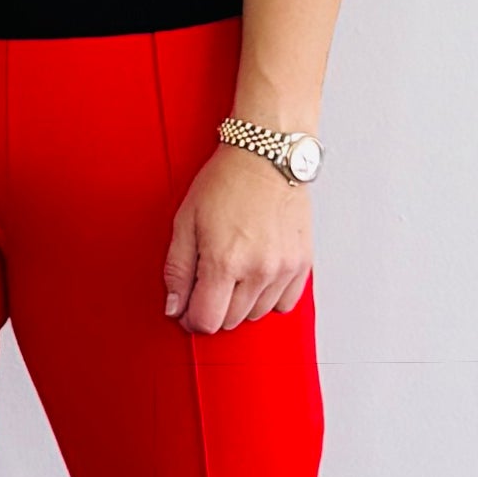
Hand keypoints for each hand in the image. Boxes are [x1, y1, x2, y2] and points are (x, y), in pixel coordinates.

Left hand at [162, 142, 312, 334]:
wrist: (267, 155)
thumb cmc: (226, 181)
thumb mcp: (185, 221)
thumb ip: (177, 270)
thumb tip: (174, 307)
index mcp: (224, 261)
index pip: (206, 320)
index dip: (190, 318)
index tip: (187, 307)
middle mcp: (258, 270)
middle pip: (230, 321)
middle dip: (213, 308)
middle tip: (207, 280)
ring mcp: (284, 268)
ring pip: (256, 315)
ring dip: (240, 303)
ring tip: (233, 271)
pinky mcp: (302, 263)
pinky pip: (284, 304)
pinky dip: (268, 297)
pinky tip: (256, 274)